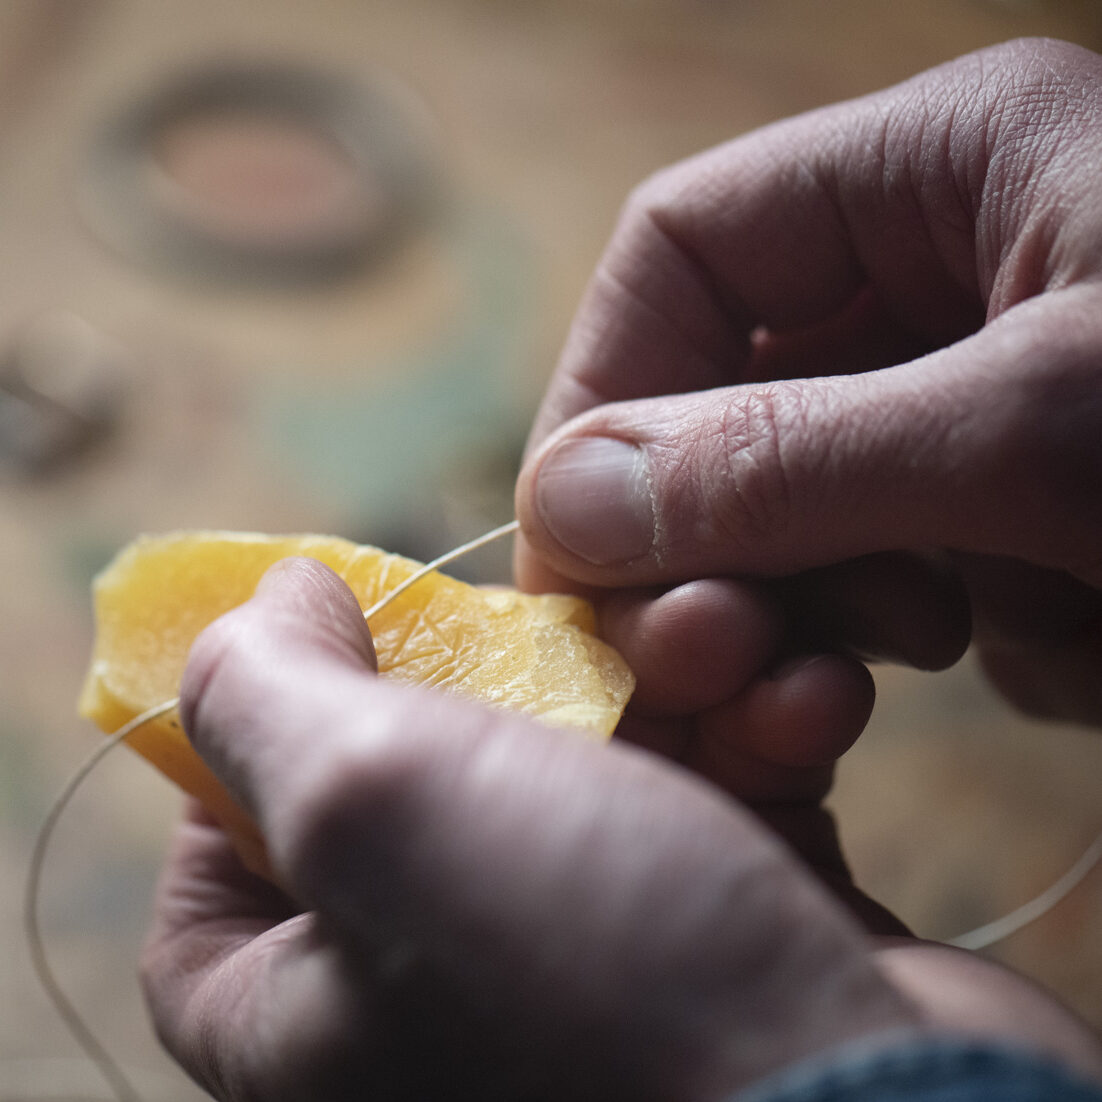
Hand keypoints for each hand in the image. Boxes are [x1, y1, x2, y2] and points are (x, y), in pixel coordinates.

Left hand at [142, 560, 1101, 1098]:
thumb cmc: (588, 979)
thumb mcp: (372, 804)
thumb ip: (264, 689)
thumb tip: (264, 608)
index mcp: (300, 1016)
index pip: (219, 855)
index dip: (270, 727)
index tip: (353, 629)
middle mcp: (432, 993)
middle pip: (429, 766)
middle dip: (523, 662)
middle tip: (588, 603)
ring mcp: (583, 956)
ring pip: (589, 750)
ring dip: (670, 671)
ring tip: (731, 640)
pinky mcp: (713, 923)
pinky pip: (704, 783)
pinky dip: (747, 726)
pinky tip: (798, 703)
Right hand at [514, 37, 1101, 726]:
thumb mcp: (1052, 433)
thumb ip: (789, 459)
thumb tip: (567, 506)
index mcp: (943, 171)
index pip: (682, 253)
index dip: (606, 395)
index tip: (582, 550)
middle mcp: (949, 274)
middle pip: (727, 396)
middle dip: (719, 535)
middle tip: (732, 656)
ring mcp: (985, 397)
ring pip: (805, 507)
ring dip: (836, 604)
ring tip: (953, 638)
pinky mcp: (1030, 506)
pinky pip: (908, 578)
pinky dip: (957, 637)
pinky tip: (1075, 648)